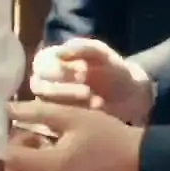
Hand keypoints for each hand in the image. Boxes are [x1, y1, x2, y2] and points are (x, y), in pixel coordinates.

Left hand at [5, 101, 142, 170]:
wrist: (139, 161)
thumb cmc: (106, 133)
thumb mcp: (72, 116)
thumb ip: (36, 112)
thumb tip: (7, 109)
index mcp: (54, 165)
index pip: (12, 159)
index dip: (15, 143)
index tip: (31, 132)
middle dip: (19, 159)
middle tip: (38, 143)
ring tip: (46, 158)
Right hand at [29, 38, 154, 124]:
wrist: (130, 94)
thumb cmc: (111, 68)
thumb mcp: (100, 52)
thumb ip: (82, 47)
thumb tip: (61, 51)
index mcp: (49, 60)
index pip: (40, 65)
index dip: (58, 68)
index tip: (84, 70)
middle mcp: (44, 81)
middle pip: (39, 87)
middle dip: (63, 90)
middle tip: (87, 91)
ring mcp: (50, 103)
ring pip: (46, 106)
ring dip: (70, 105)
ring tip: (97, 102)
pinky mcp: (59, 121)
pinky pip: (58, 122)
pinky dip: (78, 117)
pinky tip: (98, 111)